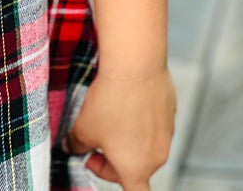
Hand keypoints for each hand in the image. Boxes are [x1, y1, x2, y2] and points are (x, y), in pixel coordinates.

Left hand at [64, 66, 175, 189]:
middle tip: (95, 137)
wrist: (135, 65)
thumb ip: (76, 145)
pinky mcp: (171, 111)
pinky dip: (141, 116)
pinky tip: (127, 98)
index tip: (94, 161)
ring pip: (145, 143)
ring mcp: (167, 133)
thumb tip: (71, 147)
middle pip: (136, 167)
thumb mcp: (83, 128)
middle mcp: (157, 156)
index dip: (108, 177)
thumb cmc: (110, 102)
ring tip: (112, 113)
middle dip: (113, 156)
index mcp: (136, 169)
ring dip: (129, 136)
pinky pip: (154, 122)